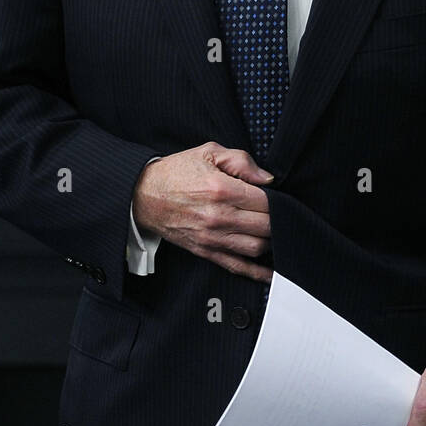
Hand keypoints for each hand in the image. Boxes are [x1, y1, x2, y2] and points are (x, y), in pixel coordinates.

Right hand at [133, 142, 273, 281]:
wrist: (142, 195)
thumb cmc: (176, 173)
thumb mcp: (209, 152)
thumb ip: (242, 161)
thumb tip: (267, 179)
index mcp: (222, 190)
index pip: (266, 202)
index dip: (280, 201)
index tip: (282, 199)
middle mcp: (219, 217)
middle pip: (266, 226)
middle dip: (280, 221)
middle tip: (282, 215)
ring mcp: (213, 237)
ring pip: (257, 247)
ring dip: (271, 242)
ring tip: (274, 233)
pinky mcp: (206, 251)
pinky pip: (238, 266)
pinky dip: (257, 272)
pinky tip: (271, 272)